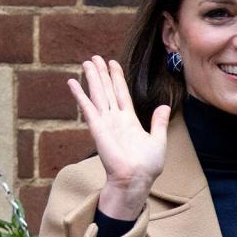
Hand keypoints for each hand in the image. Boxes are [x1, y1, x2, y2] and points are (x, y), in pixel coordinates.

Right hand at [68, 56, 170, 219]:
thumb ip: (158, 122)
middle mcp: (115, 119)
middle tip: (95, 58)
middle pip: (107, 90)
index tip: (113, 63)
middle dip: (101, 74)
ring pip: (98, 94)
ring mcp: (105, 122)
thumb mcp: (158, 140)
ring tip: (86, 62)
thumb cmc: (147, 166)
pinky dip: (80, 95)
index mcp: (130, 120)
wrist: (136, 179)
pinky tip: (72, 82)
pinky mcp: (97, 128)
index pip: (122, 93)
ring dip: (92, 78)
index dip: (117, 78)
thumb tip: (163, 106)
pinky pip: (87, 108)